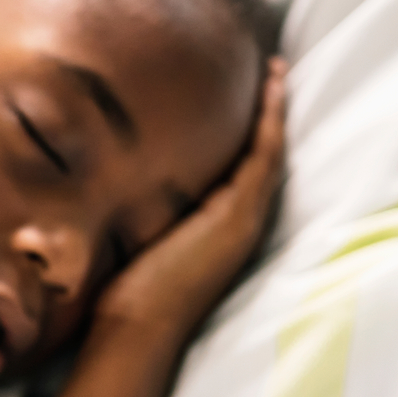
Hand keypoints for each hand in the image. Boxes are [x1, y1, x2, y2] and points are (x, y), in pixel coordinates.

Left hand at [95, 58, 286, 343]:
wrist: (136, 327)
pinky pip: (262, 159)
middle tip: (276, 69)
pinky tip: (270, 92)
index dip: (255, 130)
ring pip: (270, 152)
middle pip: (267, 155)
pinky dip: (270, 124)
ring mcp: (244, 219)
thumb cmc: (131, 292)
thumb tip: (120, 181)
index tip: (253, 93)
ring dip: (276, 109)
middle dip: (273, 112)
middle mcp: (242, 222)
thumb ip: (150, 210)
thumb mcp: (145, 237)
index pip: (246, 168)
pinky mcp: (236, 217)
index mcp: (223, 227)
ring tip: (277, 71)